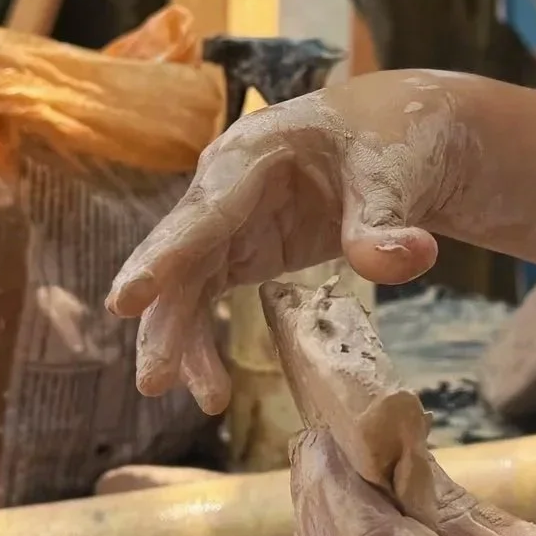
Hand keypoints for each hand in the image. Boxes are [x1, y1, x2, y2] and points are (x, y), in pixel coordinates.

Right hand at [109, 74, 474, 411]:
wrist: (410, 136)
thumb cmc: (395, 137)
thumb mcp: (397, 172)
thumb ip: (383, 221)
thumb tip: (398, 261)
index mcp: (254, 151)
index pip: (206, 210)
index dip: (166, 256)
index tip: (125, 301)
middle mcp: (225, 186)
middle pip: (182, 255)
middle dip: (165, 318)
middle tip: (153, 379)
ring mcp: (231, 221)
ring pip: (187, 285)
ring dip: (183, 341)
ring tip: (206, 399)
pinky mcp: (245, 250)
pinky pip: (207, 297)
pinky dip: (204, 341)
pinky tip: (211, 387)